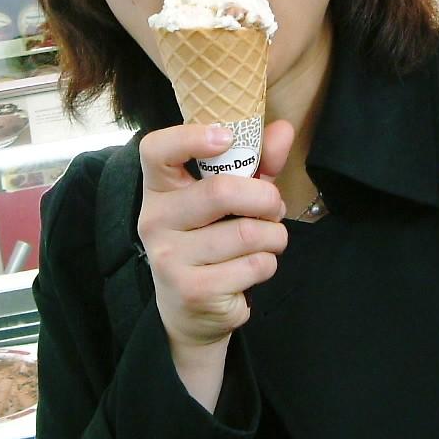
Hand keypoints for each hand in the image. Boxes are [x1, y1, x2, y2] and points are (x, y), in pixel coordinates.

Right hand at [137, 121, 293, 404]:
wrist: (190, 309)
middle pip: (221, 191)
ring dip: (274, 236)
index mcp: (159, 189)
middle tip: (274, 208)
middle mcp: (155, 220)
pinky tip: (252, 269)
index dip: (190, 137)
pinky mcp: (192, 290)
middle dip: (265, 198)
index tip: (226, 138)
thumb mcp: (231, 199)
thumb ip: (256, 163)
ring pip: (247, 233)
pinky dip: (267, 264)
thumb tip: (282, 129)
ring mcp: (169, 258)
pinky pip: (254, 265)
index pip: (156, 150)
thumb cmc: (212, 239)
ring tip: (267, 241)